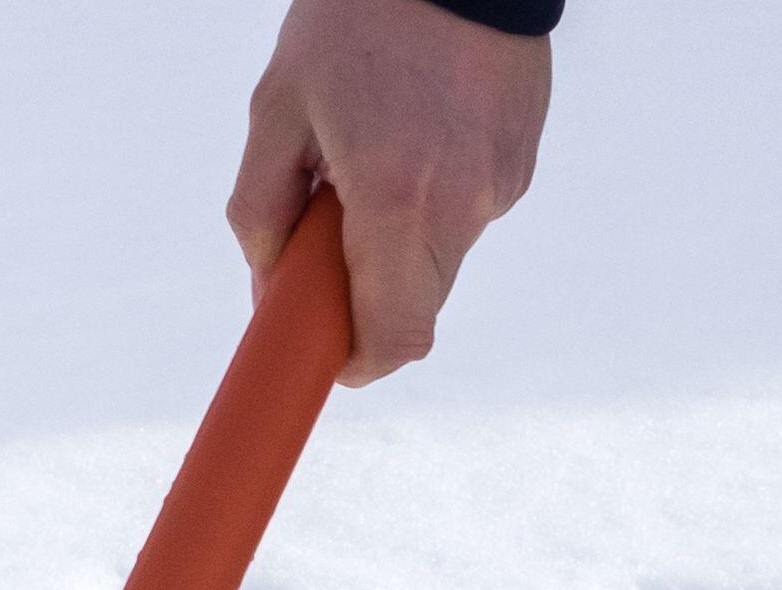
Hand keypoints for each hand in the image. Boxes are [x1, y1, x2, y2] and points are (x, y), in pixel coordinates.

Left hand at [227, 0, 551, 383]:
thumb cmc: (358, 16)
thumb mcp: (278, 105)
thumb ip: (260, 208)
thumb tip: (266, 283)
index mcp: (396, 201)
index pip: (394, 338)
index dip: (358, 363)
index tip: (329, 353)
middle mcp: (460, 206)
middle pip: (415, 306)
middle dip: (369, 292)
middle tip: (330, 231)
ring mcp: (500, 185)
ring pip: (440, 258)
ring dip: (400, 237)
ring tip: (376, 150)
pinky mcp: (520, 161)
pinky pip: (468, 210)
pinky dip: (434, 195)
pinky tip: (417, 127)